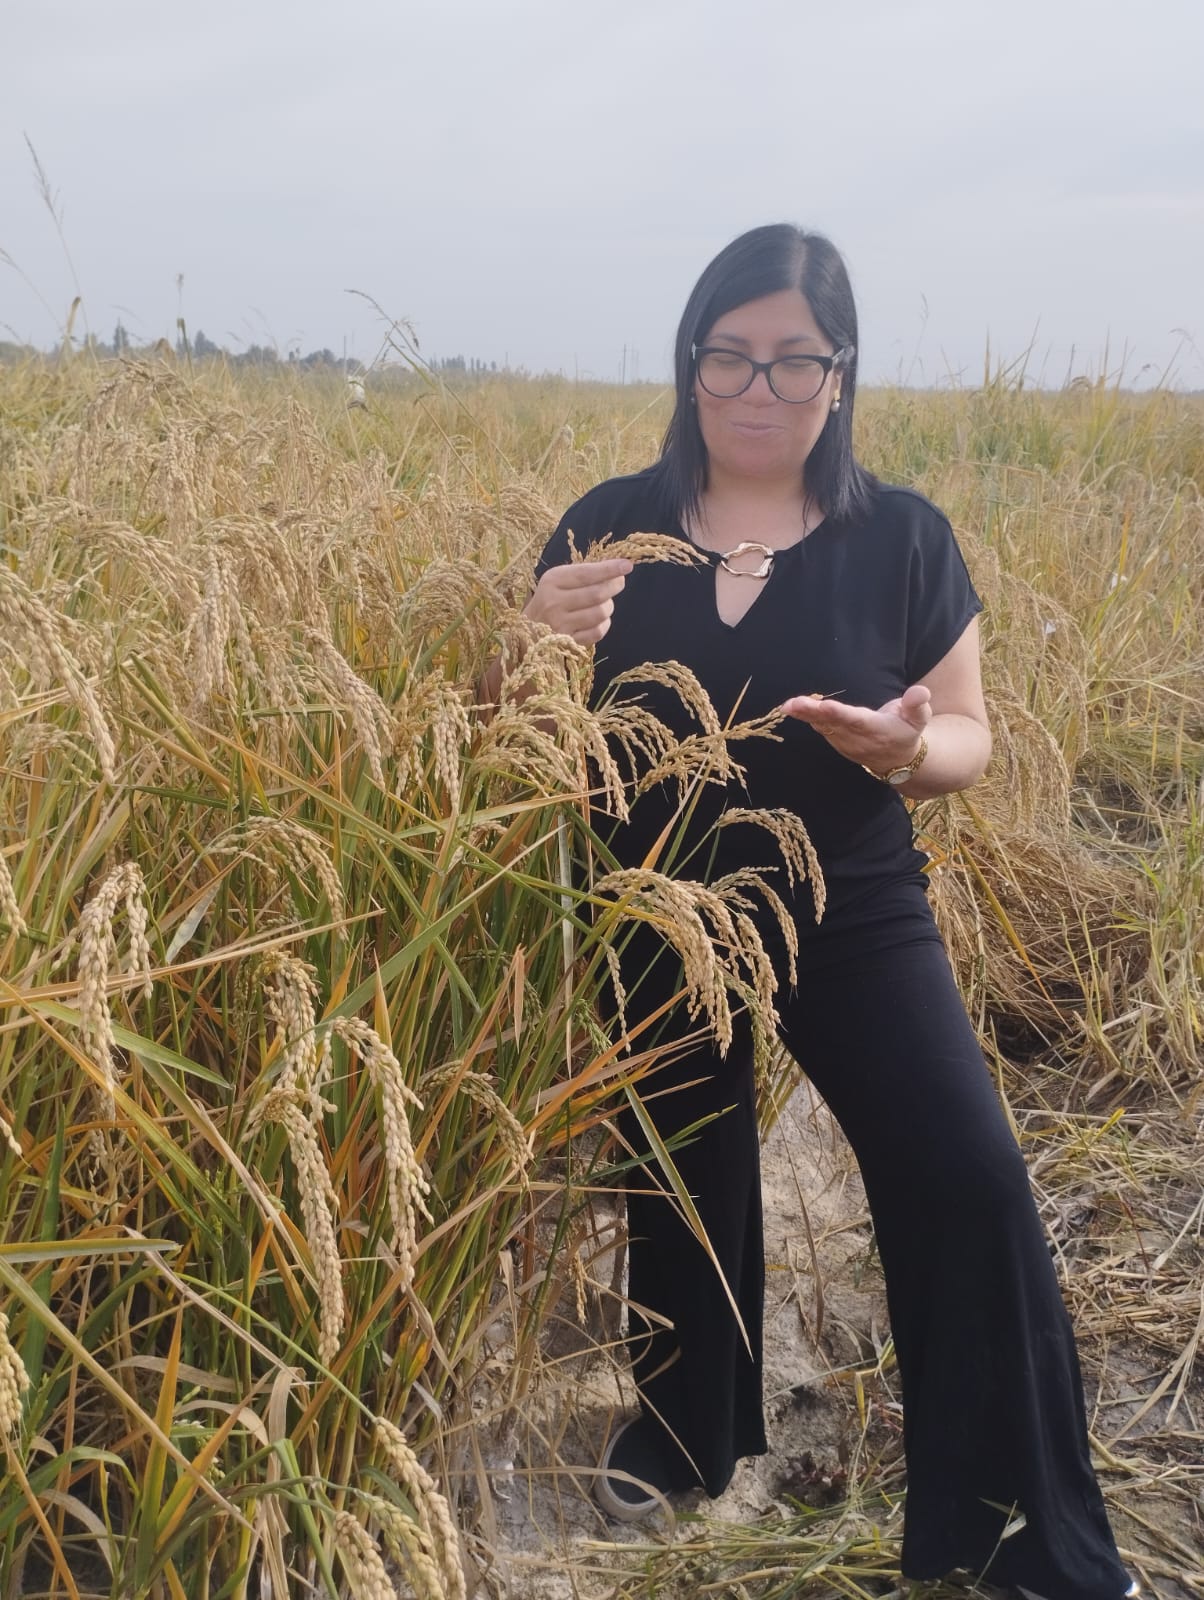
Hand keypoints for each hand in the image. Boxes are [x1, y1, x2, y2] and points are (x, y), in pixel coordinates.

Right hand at [525, 558, 632, 645]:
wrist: (526, 631)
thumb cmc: (549, 600)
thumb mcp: (559, 581)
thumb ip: (584, 574)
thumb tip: (618, 569)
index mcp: (552, 581)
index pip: (586, 574)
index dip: (609, 569)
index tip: (627, 565)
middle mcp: (554, 602)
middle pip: (596, 594)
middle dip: (614, 586)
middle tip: (619, 582)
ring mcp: (560, 624)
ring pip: (600, 613)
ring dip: (609, 607)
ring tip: (605, 603)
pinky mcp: (567, 642)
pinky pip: (597, 632)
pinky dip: (604, 625)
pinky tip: (599, 620)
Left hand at [779, 684, 932, 772]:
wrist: (899, 760)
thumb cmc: (907, 730)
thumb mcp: (920, 718)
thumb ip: (917, 704)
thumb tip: (920, 691)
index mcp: (877, 729)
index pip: (856, 721)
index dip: (840, 714)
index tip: (825, 706)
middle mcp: (857, 738)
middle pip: (832, 724)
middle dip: (812, 713)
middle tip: (793, 704)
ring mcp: (845, 742)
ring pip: (823, 727)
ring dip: (804, 716)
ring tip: (788, 705)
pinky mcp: (837, 741)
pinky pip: (820, 728)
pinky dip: (806, 718)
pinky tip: (793, 708)